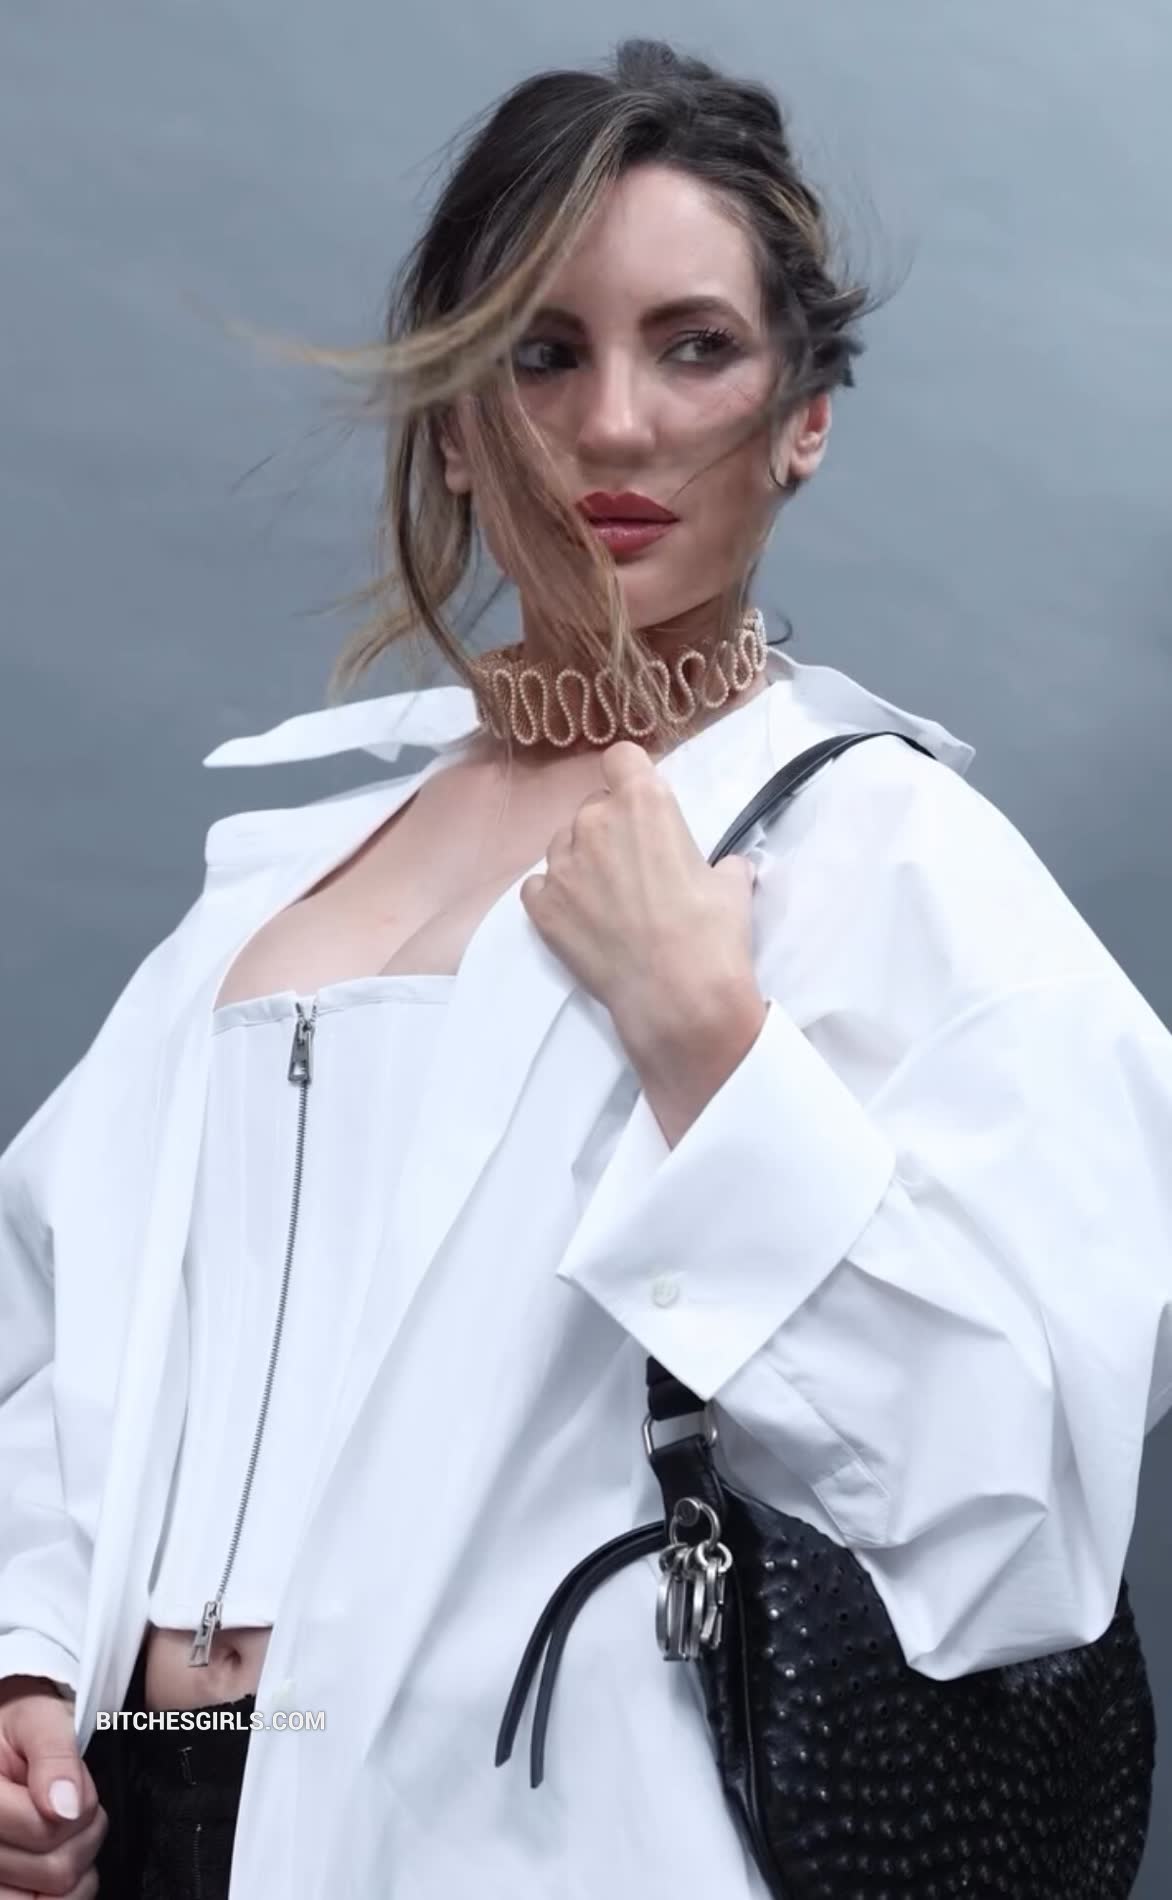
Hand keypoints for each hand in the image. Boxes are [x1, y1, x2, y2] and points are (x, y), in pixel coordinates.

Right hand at [0, 1676, 105, 1898]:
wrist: (5, 1747)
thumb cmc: (20, 1731)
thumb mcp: (40, 1718)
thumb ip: (55, 1756)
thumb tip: (66, 1806)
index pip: (46, 1828)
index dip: (81, 1804)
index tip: (73, 1783)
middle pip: (55, 1870)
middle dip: (82, 1836)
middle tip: (69, 1805)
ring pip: (53, 1898)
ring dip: (74, 1866)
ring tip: (59, 1832)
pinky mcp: (3, 1891)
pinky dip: (64, 1894)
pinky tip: (56, 1864)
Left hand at [519, 741, 760, 1054]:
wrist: (676, 995)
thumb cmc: (711, 934)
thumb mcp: (733, 885)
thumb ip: (720, 863)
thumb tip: (724, 868)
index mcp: (644, 803)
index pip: (621, 757)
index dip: (629, 776)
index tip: (637, 799)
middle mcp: (594, 821)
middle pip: (593, 806)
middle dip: (609, 828)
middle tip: (632, 868)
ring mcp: (561, 863)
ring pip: (563, 844)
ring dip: (581, 861)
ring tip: (607, 900)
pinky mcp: (540, 904)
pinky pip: (540, 885)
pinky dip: (556, 896)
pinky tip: (581, 920)